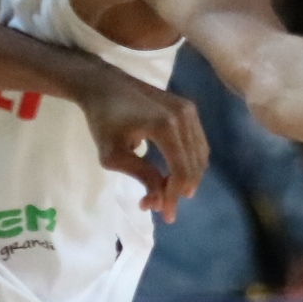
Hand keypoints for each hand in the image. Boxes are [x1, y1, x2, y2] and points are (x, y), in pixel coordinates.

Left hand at [74, 66, 206, 221]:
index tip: (164, 216)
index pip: (180, 170)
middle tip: (158, 206)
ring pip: (199, 156)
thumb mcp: (113, 154)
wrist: (104, 85)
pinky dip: (189, 162)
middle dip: (178, 190)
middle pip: (193, 165)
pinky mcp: (188, 108)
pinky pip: (197, 143)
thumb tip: (160, 199)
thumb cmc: (103, 120)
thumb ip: (141, 175)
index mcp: (165, 126)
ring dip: (186, 178)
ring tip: (164, 191)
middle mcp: (184, 116)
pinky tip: (173, 174)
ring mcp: (188, 110)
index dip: (174, 196)